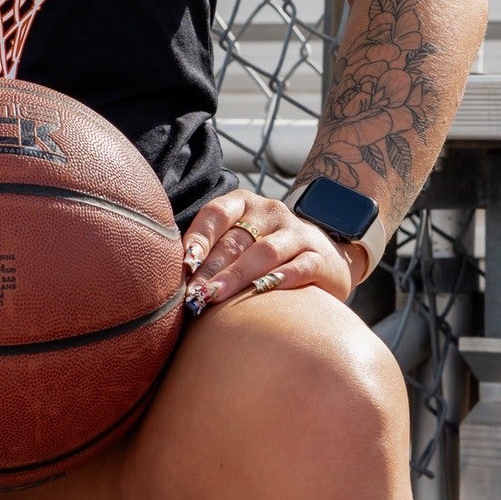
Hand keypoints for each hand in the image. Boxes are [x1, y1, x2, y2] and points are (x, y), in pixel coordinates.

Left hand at [179, 188, 360, 314]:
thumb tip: (174, 280)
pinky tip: (261, 293)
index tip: (185, 263)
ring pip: (264, 252)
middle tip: (193, 294)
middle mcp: (271, 212)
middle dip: (211, 268)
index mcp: (244, 203)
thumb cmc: (266, 255)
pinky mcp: (319, 258)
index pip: (217, 213)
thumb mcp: (241, 243)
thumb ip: (213, 253)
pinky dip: (279, 280)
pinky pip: (298, 268)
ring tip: (215, 296)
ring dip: (236, 275)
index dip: (199, 237)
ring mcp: (297, 233)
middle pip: (236, 239)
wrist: (326, 256)